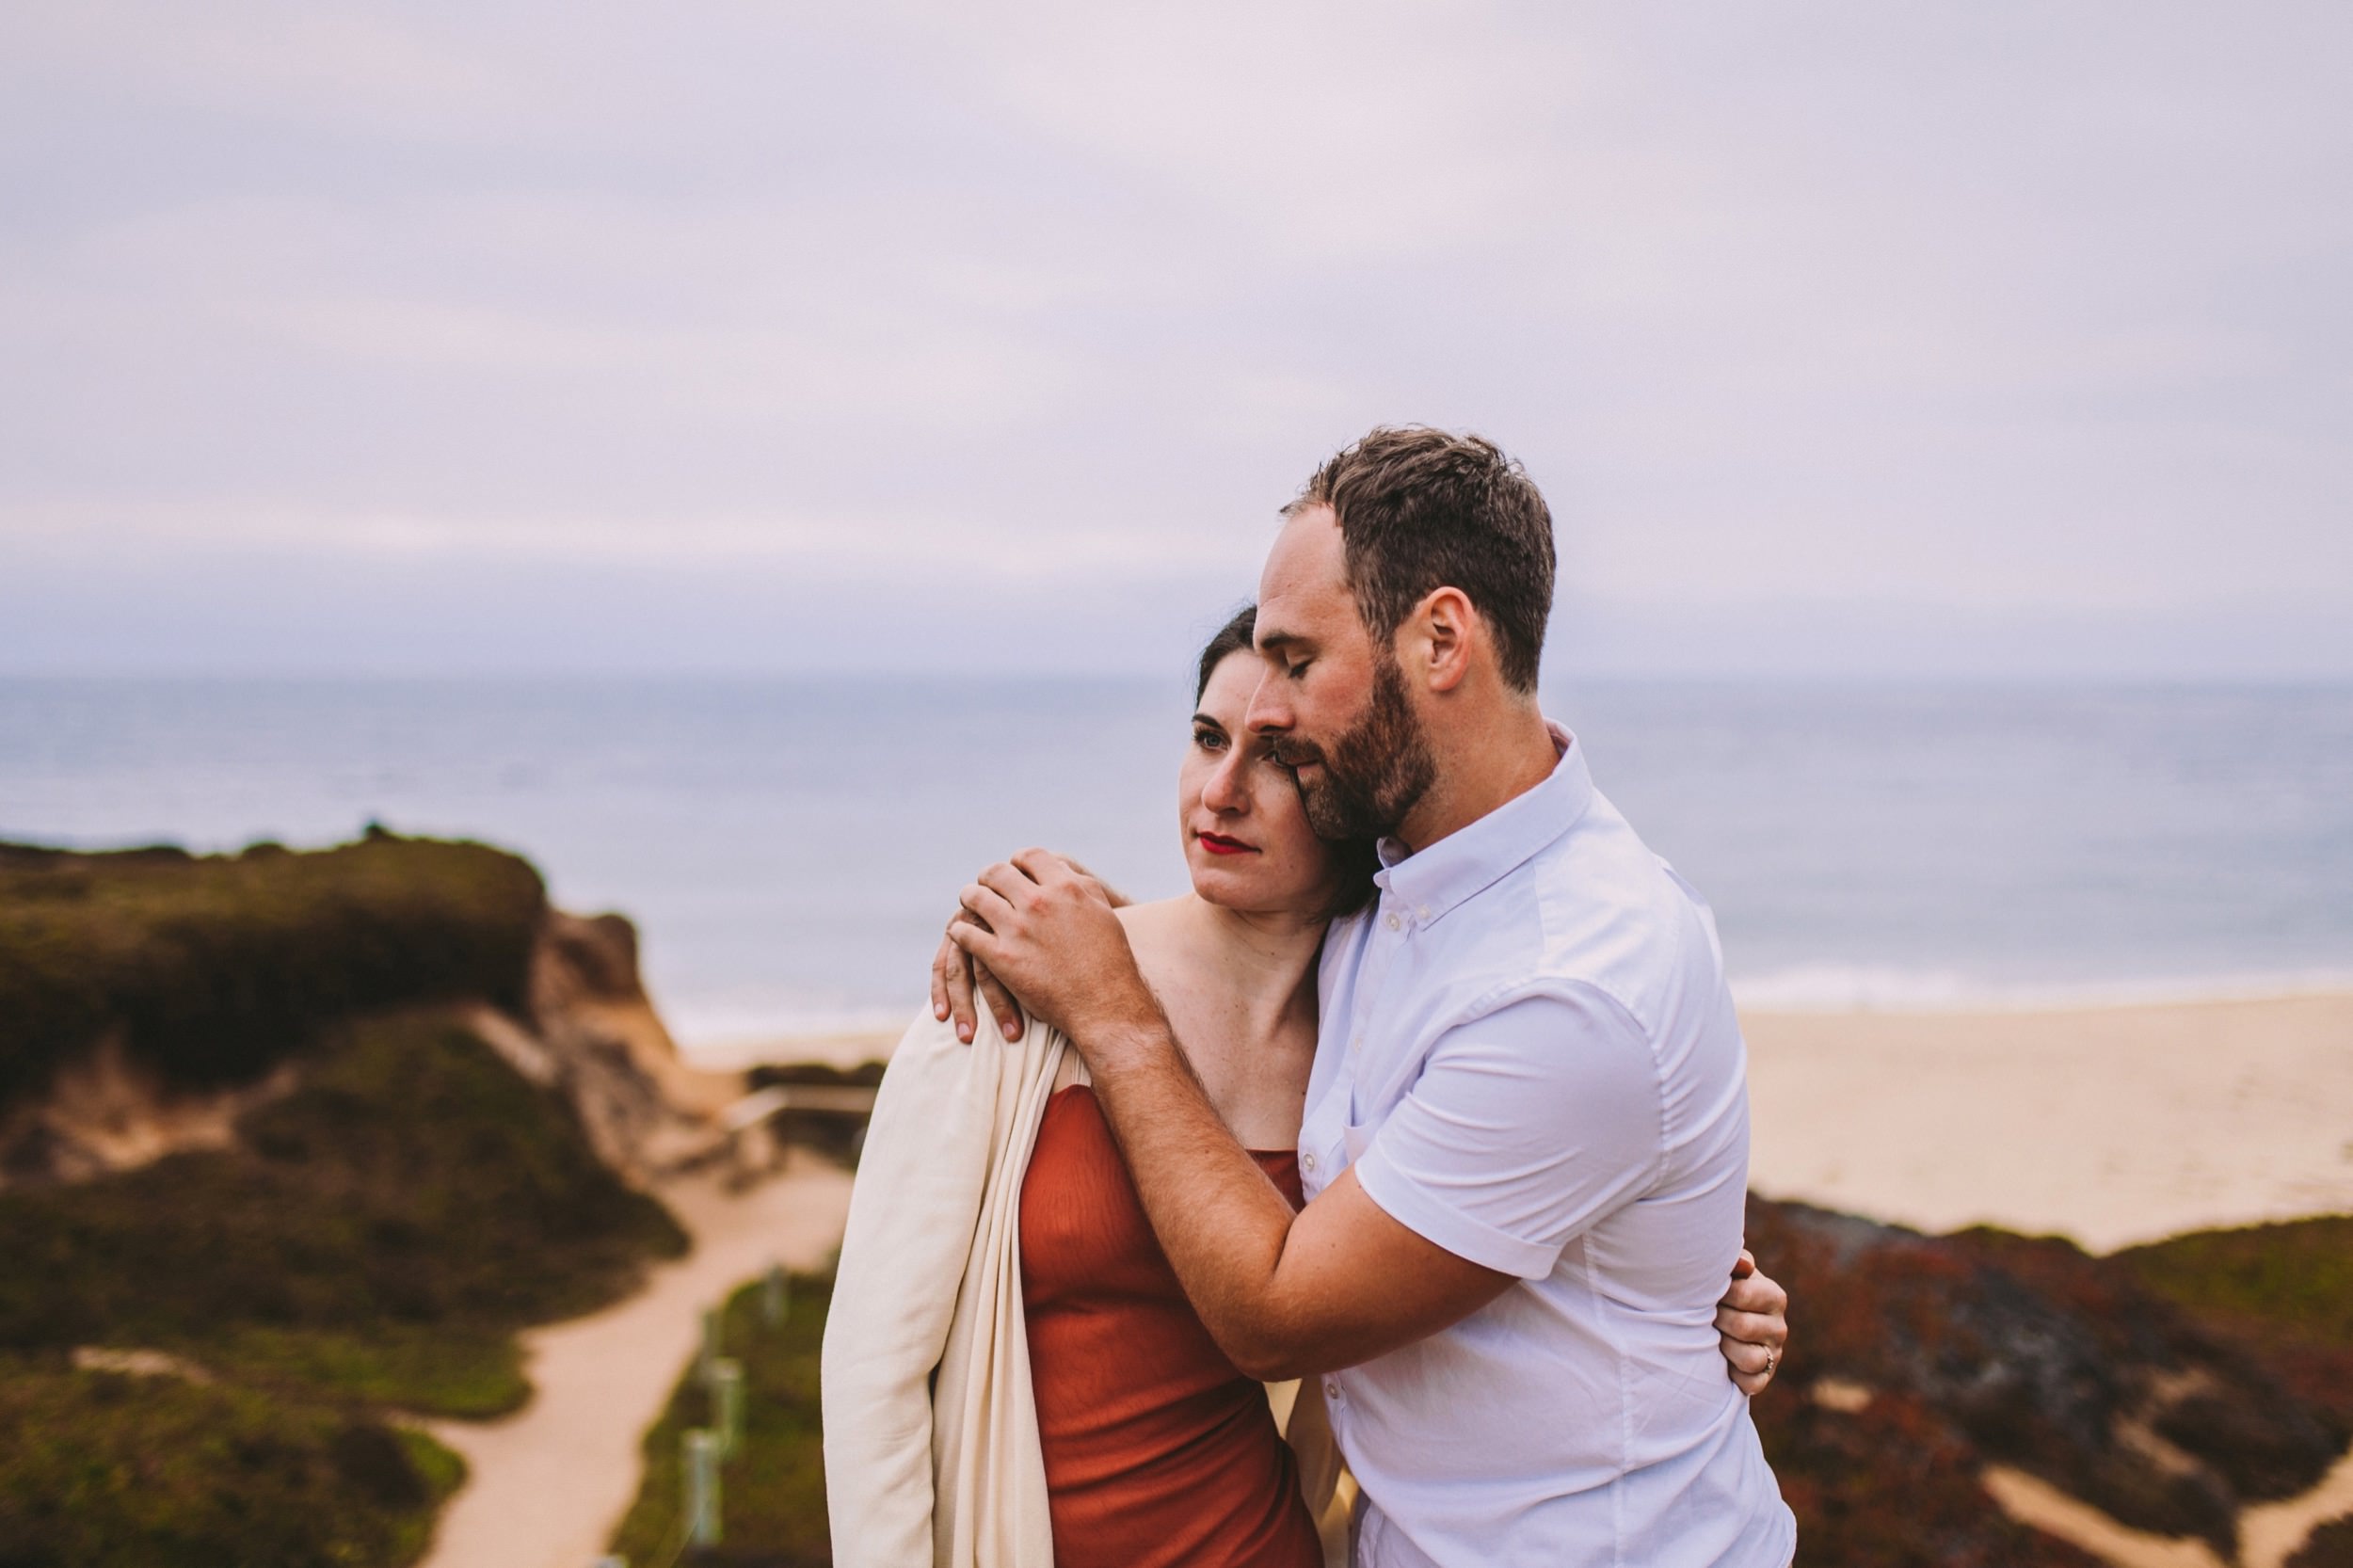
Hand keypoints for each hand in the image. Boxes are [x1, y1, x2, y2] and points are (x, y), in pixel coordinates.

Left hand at [943, 849, 1155, 1050]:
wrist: (1104, 1006)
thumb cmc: (1110, 961)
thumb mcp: (1103, 912)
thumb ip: (1081, 886)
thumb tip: (1062, 870)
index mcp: (1065, 888)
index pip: (1030, 856)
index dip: (1018, 861)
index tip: (1015, 870)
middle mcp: (1039, 902)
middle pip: (997, 873)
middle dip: (988, 877)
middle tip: (986, 885)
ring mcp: (1017, 929)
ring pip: (976, 898)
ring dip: (969, 898)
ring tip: (969, 902)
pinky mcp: (1001, 957)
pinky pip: (966, 934)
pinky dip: (960, 931)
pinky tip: (961, 934)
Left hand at [1717, 1248, 1788, 1395]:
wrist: (1718, 1321)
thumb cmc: (1721, 1291)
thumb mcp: (1729, 1273)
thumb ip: (1735, 1262)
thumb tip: (1743, 1265)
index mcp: (1774, 1296)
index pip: (1743, 1294)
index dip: (1719, 1295)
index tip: (1709, 1294)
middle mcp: (1779, 1326)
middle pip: (1743, 1327)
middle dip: (1718, 1321)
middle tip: (1708, 1317)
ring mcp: (1774, 1354)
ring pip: (1750, 1359)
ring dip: (1725, 1349)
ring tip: (1714, 1338)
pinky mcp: (1764, 1377)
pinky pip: (1751, 1383)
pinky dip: (1733, 1375)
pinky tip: (1722, 1362)